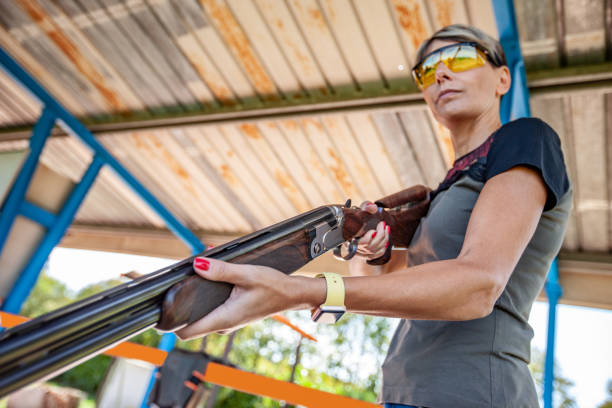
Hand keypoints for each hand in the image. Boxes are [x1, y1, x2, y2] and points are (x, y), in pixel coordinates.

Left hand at [175, 257, 308, 339]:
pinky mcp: (230, 313)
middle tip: (170, 283)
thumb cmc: (273, 286)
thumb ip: (221, 270)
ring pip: (199, 313)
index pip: (185, 332)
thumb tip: (196, 264)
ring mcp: (226, 320)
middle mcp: (222, 323)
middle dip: (176, 304)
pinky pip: (209, 308)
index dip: (168, 323)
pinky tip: (205, 275)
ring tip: (186, 274)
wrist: (292, 294)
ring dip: (191, 297)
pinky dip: (203, 295)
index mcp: (223, 318)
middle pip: (188, 322)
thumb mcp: (247, 274)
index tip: (157, 310)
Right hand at [344, 201, 389, 259]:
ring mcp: (362, 253)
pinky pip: (378, 253)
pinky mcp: (368, 255)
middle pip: (370, 246)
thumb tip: (373, 207)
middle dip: (380, 235)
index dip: (367, 239)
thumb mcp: (360, 210)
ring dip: (384, 239)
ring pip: (375, 249)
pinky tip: (386, 239)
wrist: (353, 227)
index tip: (374, 231)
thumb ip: (365, 207)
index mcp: (349, 238)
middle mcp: (355, 248)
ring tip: (386, 228)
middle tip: (382, 224)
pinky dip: (384, 247)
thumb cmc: (356, 219)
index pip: (359, 243)